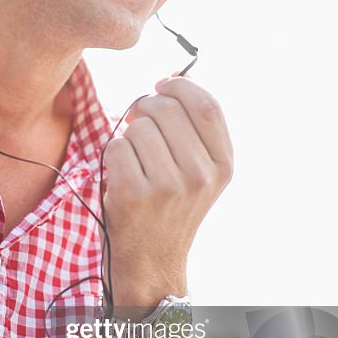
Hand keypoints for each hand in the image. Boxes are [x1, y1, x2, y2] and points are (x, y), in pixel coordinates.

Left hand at [102, 77, 233, 304]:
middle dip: (146, 106)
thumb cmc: (170, 207)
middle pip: (168, 109)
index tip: (162, 85)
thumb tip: (174, 76)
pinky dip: (114, 156)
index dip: (181, 86)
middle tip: (139, 121)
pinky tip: (122, 176)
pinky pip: (117, 146)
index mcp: (223, 165)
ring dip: (129, 135)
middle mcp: (201, 175)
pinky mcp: (135, 193)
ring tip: (136, 161)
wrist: (152, 261)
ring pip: (138, 126)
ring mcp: (168, 185)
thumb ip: (194, 128)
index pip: (207, 105)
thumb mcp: (200, 172)